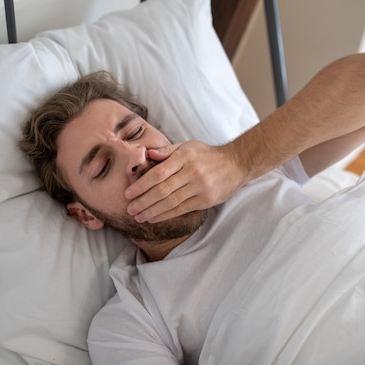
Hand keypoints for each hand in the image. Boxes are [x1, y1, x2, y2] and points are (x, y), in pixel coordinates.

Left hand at [125, 140, 243, 222]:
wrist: (236, 163)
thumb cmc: (208, 154)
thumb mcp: (187, 146)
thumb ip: (167, 151)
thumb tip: (147, 154)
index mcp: (184, 157)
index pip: (158, 173)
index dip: (141, 185)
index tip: (128, 193)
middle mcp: (191, 172)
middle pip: (162, 190)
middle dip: (143, 201)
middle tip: (129, 209)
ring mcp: (200, 187)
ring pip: (171, 202)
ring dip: (152, 211)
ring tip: (138, 216)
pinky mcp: (206, 200)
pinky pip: (182, 209)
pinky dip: (166, 215)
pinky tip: (154, 218)